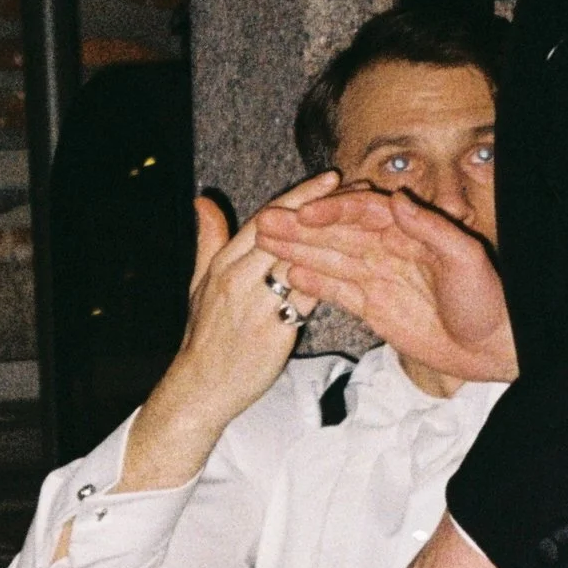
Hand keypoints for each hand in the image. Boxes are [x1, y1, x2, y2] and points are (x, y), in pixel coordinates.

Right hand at [118, 177, 338, 491]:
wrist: (199, 389)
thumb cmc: (204, 338)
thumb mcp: (198, 285)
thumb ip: (207, 241)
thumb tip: (202, 201)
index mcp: (223, 264)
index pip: (266, 218)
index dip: (299, 197)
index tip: (330, 178)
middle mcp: (237, 278)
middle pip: (287, 233)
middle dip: (325, 209)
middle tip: (360, 189)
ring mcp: (254, 304)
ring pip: (300, 260)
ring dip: (336, 239)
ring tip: (369, 222)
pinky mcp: (271, 331)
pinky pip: (305, 297)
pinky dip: (330, 279)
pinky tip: (358, 267)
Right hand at [257, 188, 517, 389]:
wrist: (490, 346)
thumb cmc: (487, 299)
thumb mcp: (466, 258)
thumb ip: (431, 228)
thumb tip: (396, 200)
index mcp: (410, 232)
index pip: (363, 212)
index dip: (332, 211)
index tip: (304, 214)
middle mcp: (389, 249)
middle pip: (337, 232)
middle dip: (301, 227)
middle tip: (265, 222)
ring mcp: (378, 277)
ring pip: (330, 258)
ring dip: (297, 249)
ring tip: (264, 241)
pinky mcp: (372, 307)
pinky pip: (336, 290)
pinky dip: (313, 283)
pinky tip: (288, 276)